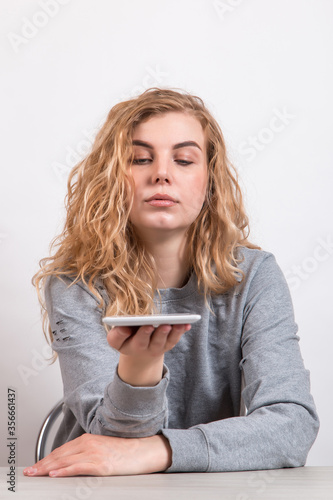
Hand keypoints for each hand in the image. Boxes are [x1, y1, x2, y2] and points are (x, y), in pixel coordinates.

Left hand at [23, 433, 171, 476]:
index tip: (35, 466)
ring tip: (35, 474)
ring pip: (65, 461)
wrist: (143, 451)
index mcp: (88, 440)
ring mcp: (94, 454)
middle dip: (42, 464)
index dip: (46, 459)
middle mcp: (89, 444)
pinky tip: (55, 474)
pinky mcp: (101, 464)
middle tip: (29, 472)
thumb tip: (71, 464)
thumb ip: (86, 453)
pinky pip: (78, 467)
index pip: (61, 450)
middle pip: (59, 455)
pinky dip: (64, 471)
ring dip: (47, 468)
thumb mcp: (102, 449)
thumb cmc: (125, 452)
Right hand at [107, 323, 190, 357]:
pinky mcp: (167, 344)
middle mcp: (146, 348)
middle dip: (160, 333)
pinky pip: (175, 339)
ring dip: (174, 332)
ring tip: (180, 323)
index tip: (144, 326)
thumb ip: (117, 334)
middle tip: (165, 325)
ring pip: (167, 341)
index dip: (140, 334)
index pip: (135, 341)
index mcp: (131, 346)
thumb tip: (124, 328)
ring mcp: (158, 347)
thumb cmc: (126, 339)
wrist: (139, 354)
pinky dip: (181, 332)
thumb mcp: (116, 340)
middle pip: (154, 342)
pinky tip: (187, 324)